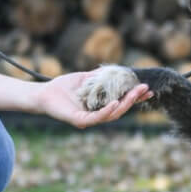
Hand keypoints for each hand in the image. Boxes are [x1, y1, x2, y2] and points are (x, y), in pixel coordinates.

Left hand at [36, 71, 150, 127]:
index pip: (121, 102)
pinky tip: (116, 102)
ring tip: (134, 93)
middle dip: (134, 99)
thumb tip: (117, 69)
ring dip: (125, 104)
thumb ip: (100, 76)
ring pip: (112, 115)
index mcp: (99, 106)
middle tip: (145, 89)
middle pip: (120, 109)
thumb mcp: (85, 78)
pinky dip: (107, 110)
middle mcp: (96, 116)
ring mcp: (89, 120)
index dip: (134, 97)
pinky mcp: (80, 121)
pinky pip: (97, 118)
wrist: (43, 93)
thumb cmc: (63, 87)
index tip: (147, 89)